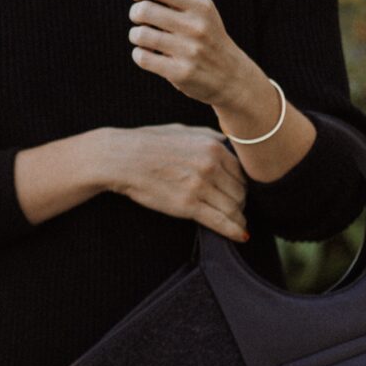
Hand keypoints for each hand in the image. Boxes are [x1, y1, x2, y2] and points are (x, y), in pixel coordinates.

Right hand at [99, 123, 249, 242]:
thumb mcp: (183, 130)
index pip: (242, 171)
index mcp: (213, 146)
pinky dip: (234, 230)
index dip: (243, 185)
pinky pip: (221, 221)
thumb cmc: (148, 143)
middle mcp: (211, 165)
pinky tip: (241, 235)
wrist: (121, 158)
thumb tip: (225, 142)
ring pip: (233, 207)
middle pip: (241, 191)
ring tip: (237, 222)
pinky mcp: (188, 206)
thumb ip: (208, 136)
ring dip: (238, 217)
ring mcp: (200, 186)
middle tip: (236, 209)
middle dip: (240, 202)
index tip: (239, 193)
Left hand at [126, 0, 253, 106]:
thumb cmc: (208, 38)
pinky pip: (143, 58)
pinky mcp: (181, 73)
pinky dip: (139, 54)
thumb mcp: (198, 11)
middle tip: (139, 18)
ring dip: (135, 35)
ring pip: (140, 35)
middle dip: (135, 13)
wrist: (232, 76)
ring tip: (142, 37)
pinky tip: (146, 54)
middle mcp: (196, 26)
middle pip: (144, 10)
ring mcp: (189, 50)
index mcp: (200, 5)